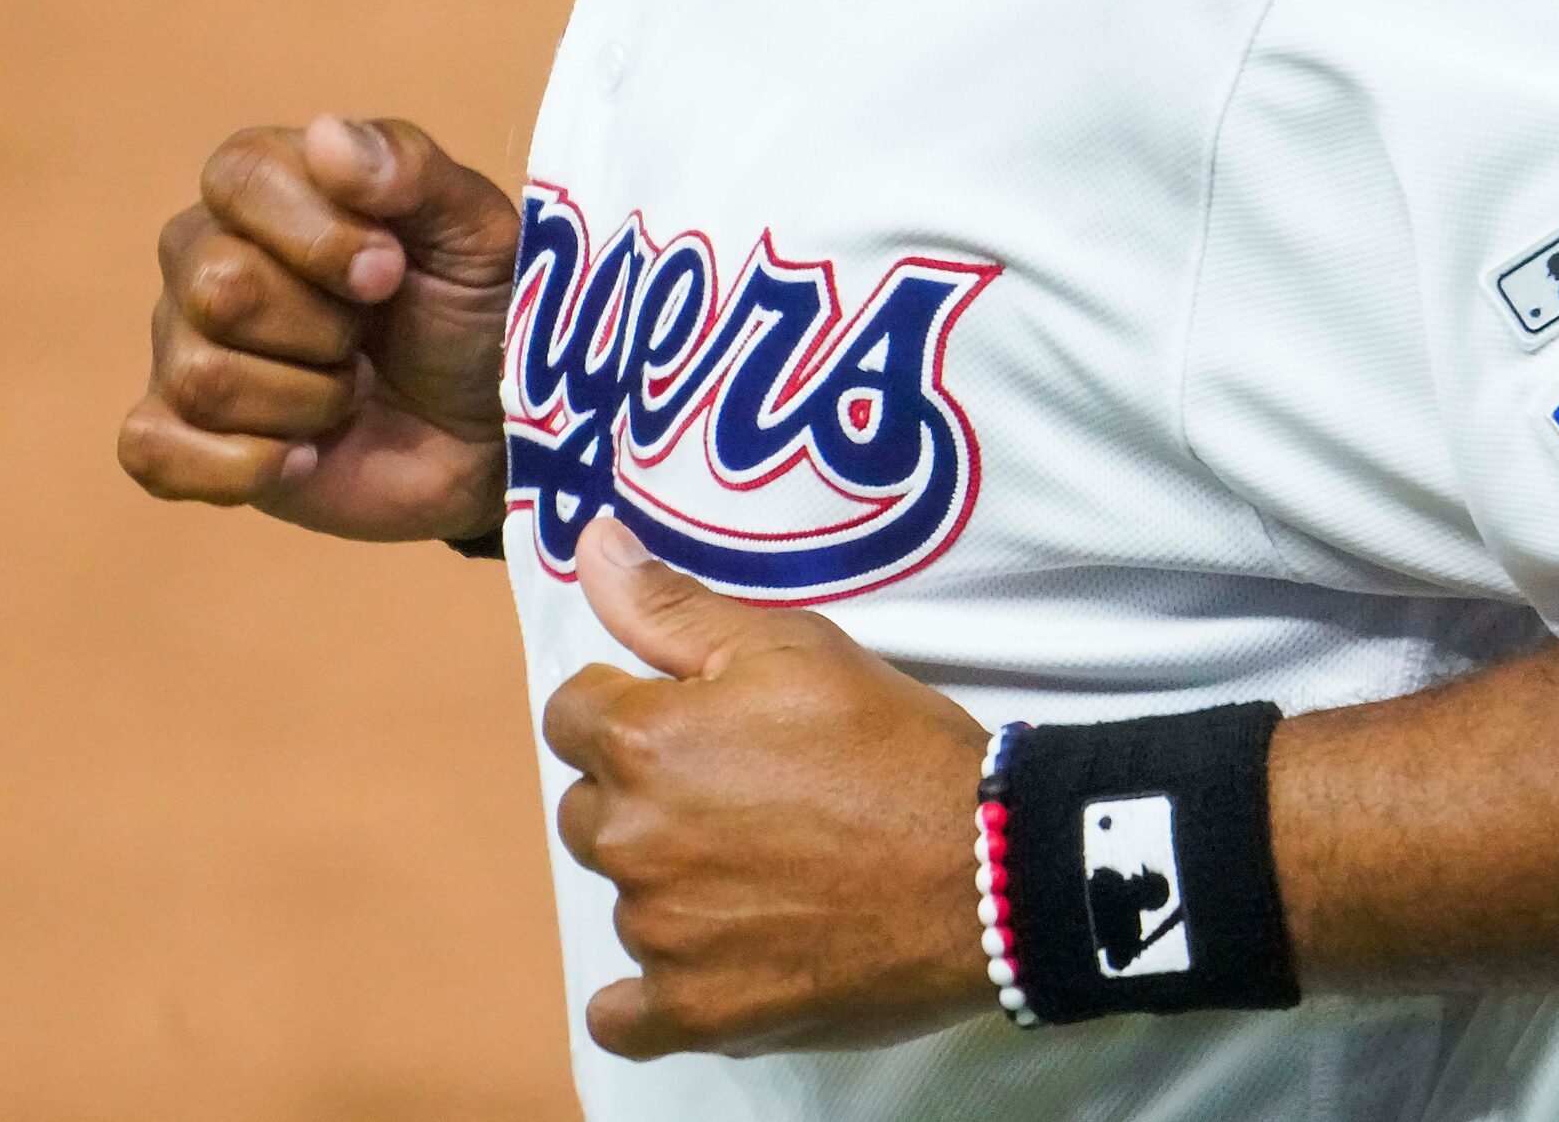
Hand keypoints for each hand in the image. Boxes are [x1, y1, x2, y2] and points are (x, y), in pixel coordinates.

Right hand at [118, 116, 518, 542]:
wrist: (494, 433)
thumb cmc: (477, 313)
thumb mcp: (476, 232)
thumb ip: (409, 170)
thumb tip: (325, 134)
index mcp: (267, 189)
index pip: (238, 180)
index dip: (320, 236)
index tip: (391, 273)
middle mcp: (206, 260)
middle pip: (216, 286)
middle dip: (324, 328)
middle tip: (370, 337)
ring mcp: (186, 350)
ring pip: (202, 376)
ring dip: (308, 400)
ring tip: (351, 392)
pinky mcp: (186, 443)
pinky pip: (152, 452)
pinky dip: (240, 465)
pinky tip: (305, 457)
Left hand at [545, 518, 992, 1059]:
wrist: (984, 865)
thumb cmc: (893, 744)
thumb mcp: (792, 646)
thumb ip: (673, 605)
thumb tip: (590, 543)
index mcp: (644, 742)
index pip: (573, 715)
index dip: (632, 708)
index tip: (698, 721)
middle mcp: (633, 840)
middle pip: (590, 809)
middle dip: (644, 794)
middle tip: (740, 793)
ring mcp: (662, 934)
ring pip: (624, 897)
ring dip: (668, 882)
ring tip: (761, 867)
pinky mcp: (697, 1012)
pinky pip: (624, 1016)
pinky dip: (651, 993)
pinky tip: (701, 961)